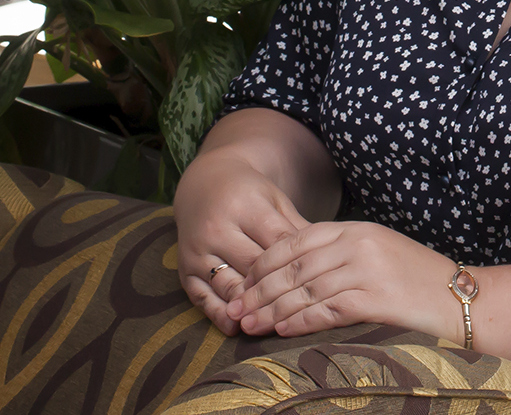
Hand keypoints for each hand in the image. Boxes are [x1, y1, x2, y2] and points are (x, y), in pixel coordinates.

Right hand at [173, 146, 309, 334]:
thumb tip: (325, 256)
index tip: (318, 282)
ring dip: (250, 307)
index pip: (276, 242)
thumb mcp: (274, 200)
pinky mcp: (184, 270)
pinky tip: (236, 326)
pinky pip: (202, 297)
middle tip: (302, 309)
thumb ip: (295, 227)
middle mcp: (218, 229)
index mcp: (245, 206)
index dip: (298, 264)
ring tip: (271, 322)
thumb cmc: (249, 195)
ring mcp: (198, 251)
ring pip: (229, 285)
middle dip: (277, 289)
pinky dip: (219, 314)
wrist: (204, 184)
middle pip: (254, 267)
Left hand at [226, 220, 460, 339]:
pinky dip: (299, 320)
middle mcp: (359, 244)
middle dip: (260, 289)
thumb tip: (297, 274)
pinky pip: (326, 310)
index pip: (299, 239)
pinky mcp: (375, 298)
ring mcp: (367, 270)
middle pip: (295, 266)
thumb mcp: (379, 254)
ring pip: (305, 289)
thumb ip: (343, 255)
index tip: (246, 280)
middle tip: (237, 309)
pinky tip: (281, 331)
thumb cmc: (419, 280)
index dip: (267, 260)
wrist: (461, 298)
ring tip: (249, 325)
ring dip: (272, 309)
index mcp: (357, 229)